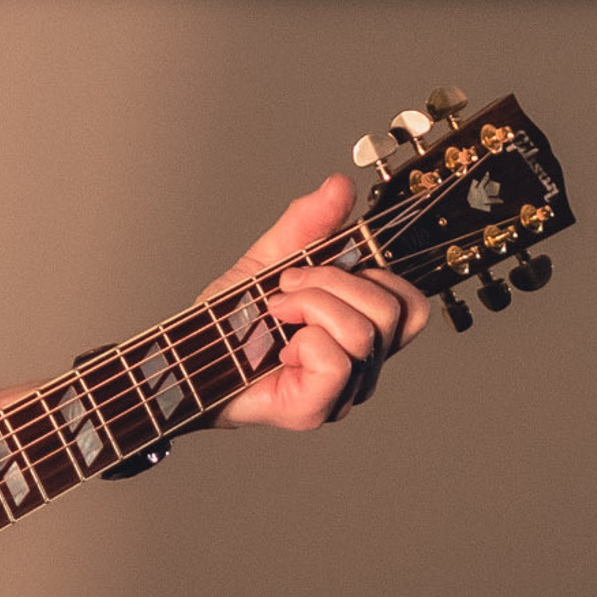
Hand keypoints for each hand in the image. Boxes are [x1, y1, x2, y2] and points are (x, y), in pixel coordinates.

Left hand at [204, 175, 427, 431]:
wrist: (184, 358)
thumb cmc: (228, 322)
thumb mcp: (269, 258)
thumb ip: (308, 223)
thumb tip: (340, 186)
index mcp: (362, 331)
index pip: (412, 305)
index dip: (376, 275)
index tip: (319, 267)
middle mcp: (362, 365)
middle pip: (391, 311)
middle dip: (332, 283)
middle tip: (286, 286)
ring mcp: (342, 392)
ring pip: (363, 332)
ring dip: (310, 306)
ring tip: (276, 312)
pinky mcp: (315, 410)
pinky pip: (337, 362)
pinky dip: (304, 342)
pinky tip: (279, 348)